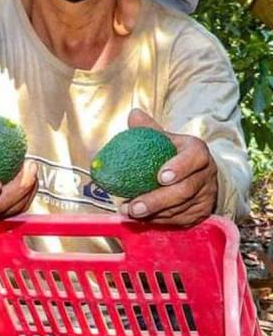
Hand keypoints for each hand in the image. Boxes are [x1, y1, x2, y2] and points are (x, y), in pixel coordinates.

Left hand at [118, 109, 217, 226]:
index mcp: (198, 152)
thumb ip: (149, 130)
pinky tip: (139, 220)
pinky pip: (179, 220)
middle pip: (184, 190)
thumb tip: (133, 115)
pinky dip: (158, 221)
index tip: (160, 177)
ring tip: (128, 213)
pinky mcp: (201, 212)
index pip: (194, 158)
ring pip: (180, 209)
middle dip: (157, 200)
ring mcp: (205, 195)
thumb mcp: (165, 139)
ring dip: (153, 214)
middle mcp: (206, 174)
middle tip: (133, 206)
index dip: (179, 167)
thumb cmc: (173, 153)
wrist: (198, 172)